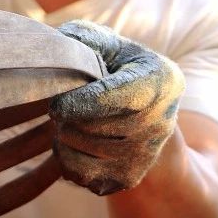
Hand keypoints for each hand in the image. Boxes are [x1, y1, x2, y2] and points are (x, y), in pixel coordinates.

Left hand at [49, 20, 183, 195]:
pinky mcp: (130, 177)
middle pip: (96, 129)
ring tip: (67, 123)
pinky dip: (67, 161)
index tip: (56, 105)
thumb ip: (82, 39)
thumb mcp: (107, 43)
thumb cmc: (118, 67)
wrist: (148, 108)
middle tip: (62, 108)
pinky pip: (84, 176)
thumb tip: (55, 51)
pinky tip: (72, 144)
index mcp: (161, 80)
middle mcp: (161, 120)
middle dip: (68, 119)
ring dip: (64, 139)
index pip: (117, 98)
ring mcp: (148, 153)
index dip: (80, 102)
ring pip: (86, 154)